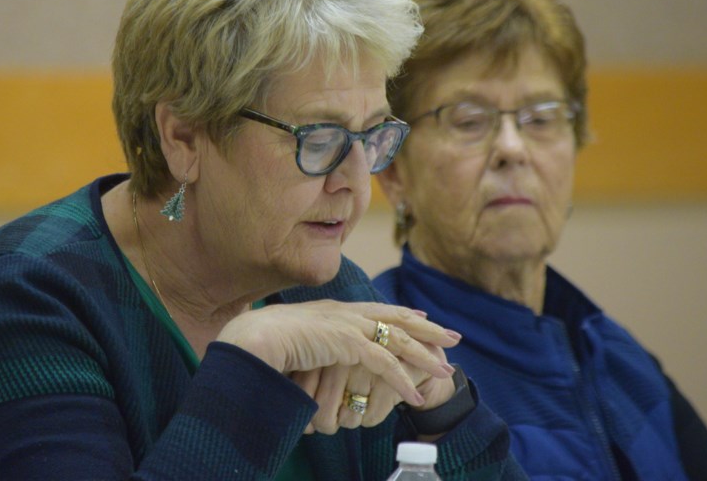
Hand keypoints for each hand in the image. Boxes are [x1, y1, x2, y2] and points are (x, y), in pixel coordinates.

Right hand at [216, 301, 458, 431]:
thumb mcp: (296, 341)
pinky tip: (414, 396)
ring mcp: (348, 326)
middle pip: (396, 318)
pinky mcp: (347, 343)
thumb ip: (312, 345)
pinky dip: (401, 380)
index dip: (401, 313)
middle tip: (453, 336)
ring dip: (424, 356)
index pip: (377, 309)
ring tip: (445, 371)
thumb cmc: (265, 342)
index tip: (421, 316)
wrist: (253, 338)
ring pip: (397, 339)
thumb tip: (314, 358)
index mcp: (335, 311)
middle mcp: (346, 314)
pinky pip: (383, 364)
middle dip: (426, 328)